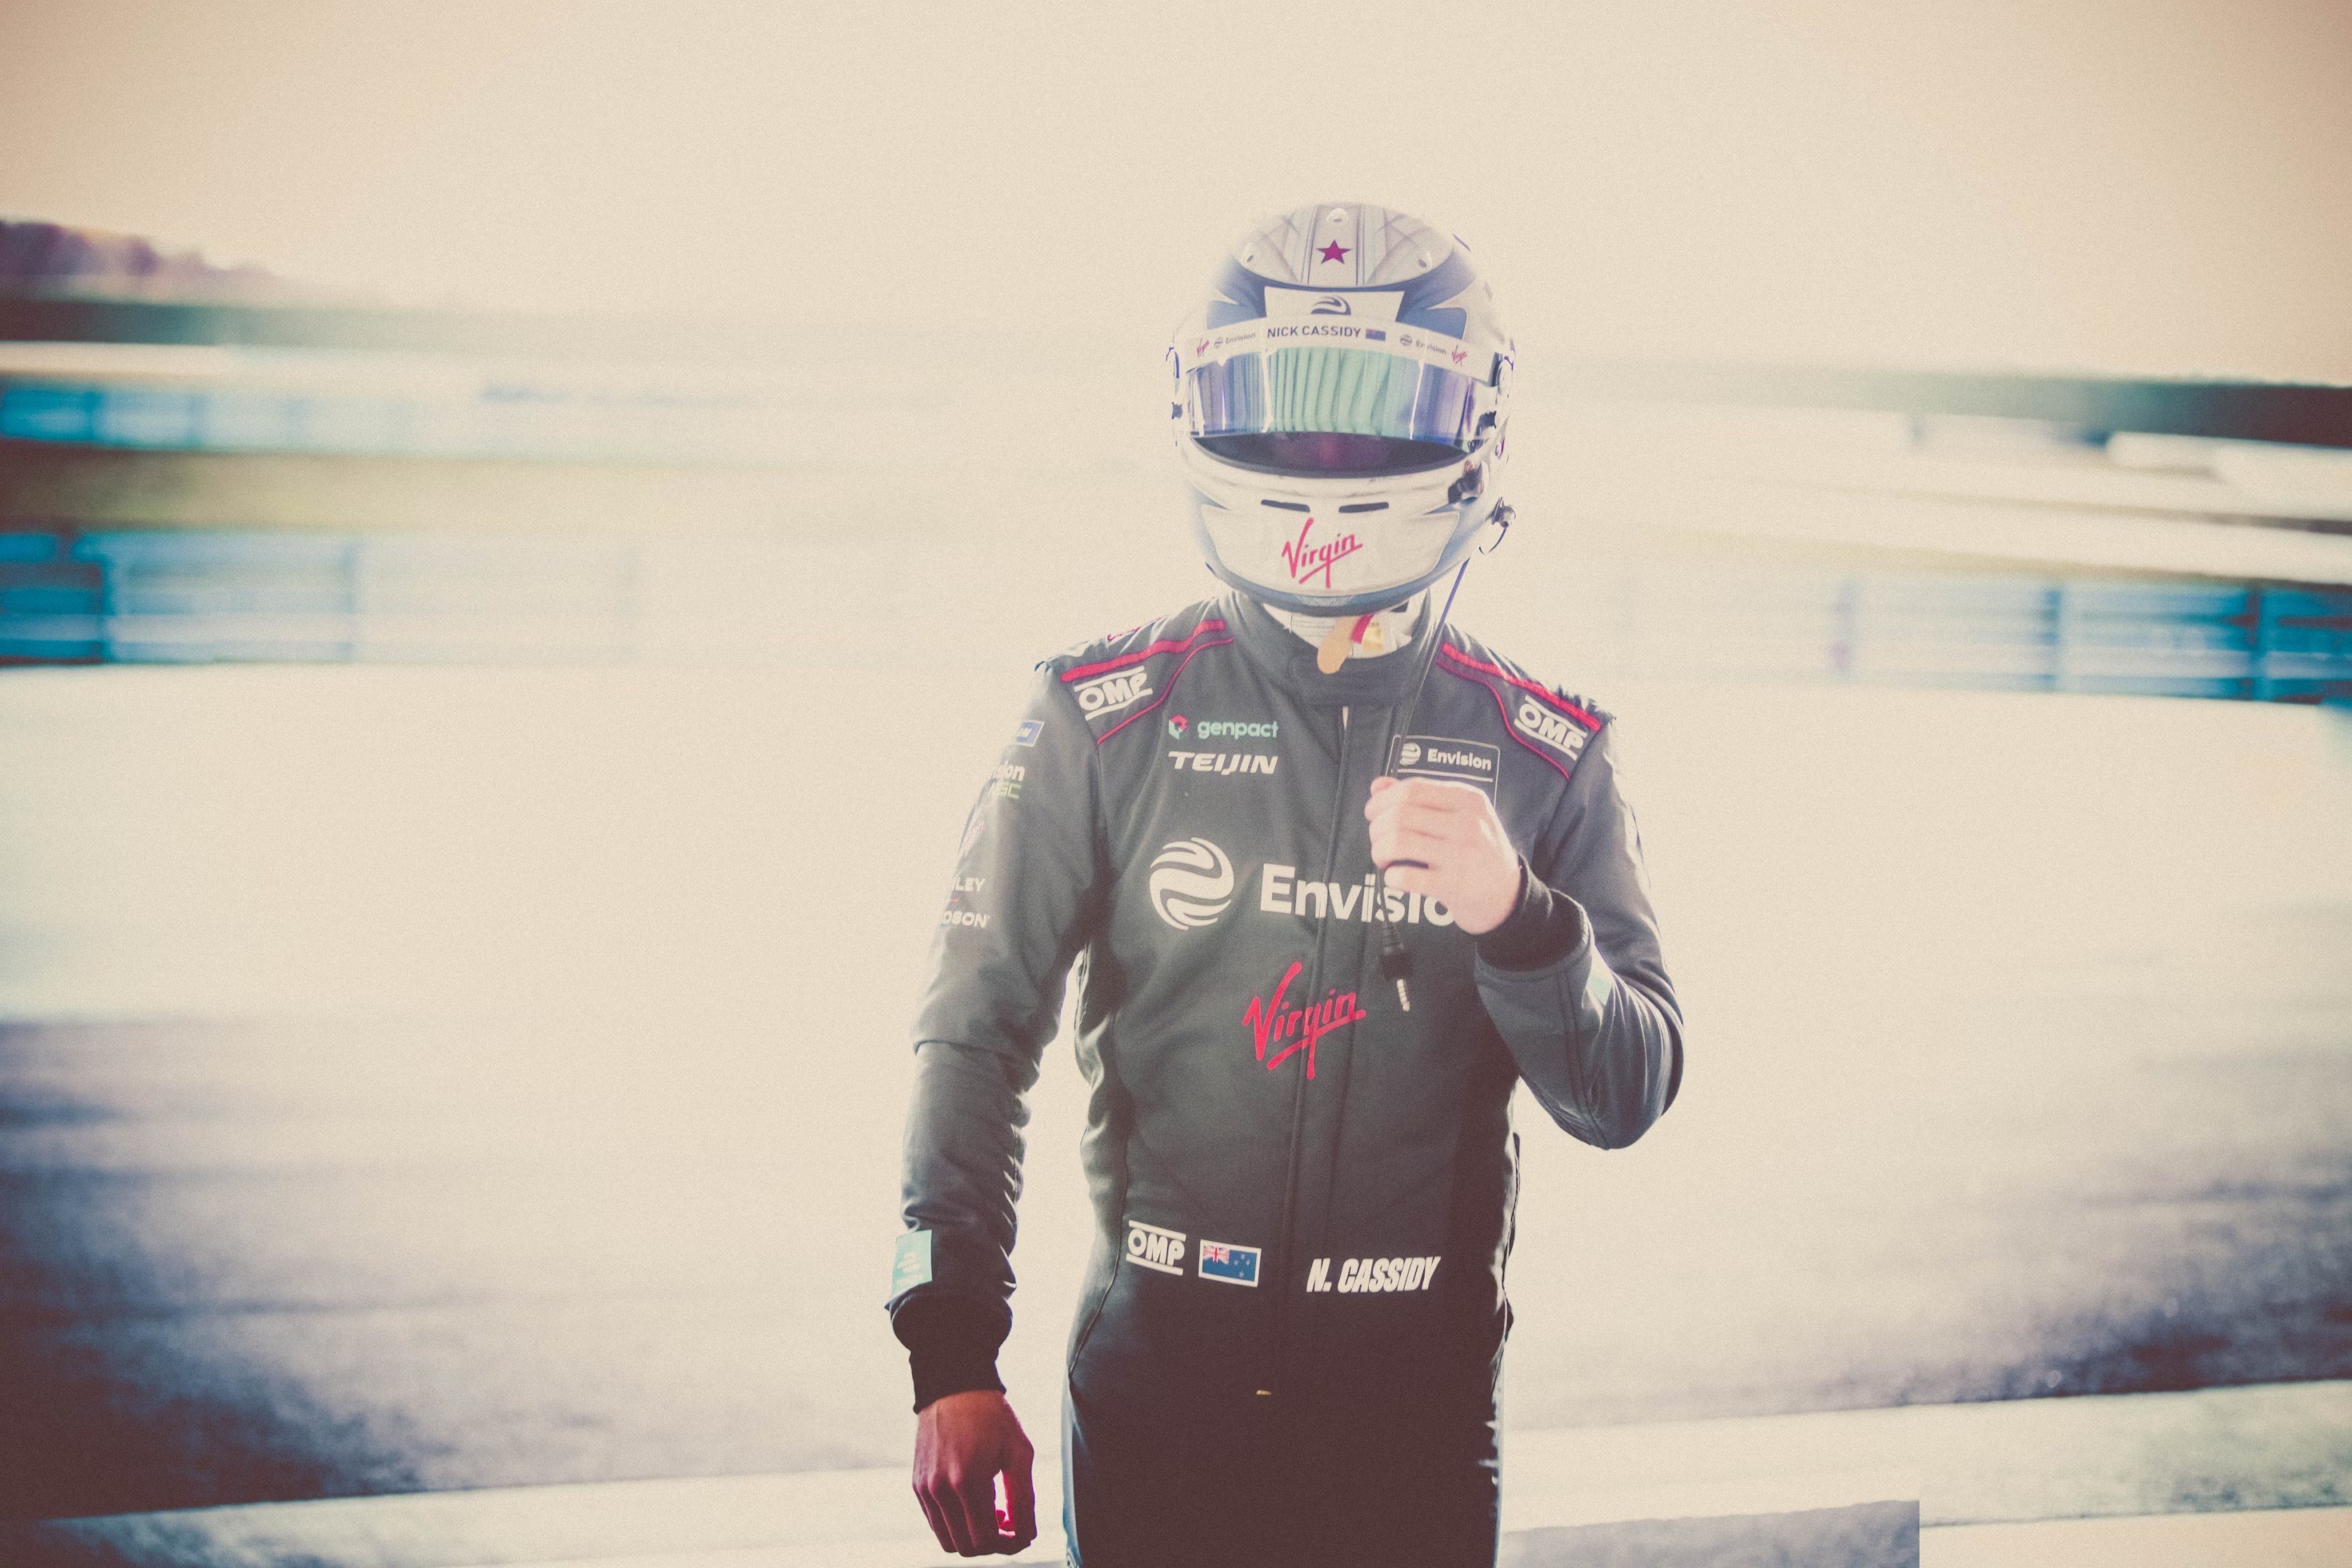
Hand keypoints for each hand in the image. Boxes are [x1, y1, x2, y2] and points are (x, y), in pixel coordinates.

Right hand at [912, 1389, 1036, 1556]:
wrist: (954, 1387)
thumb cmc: (992, 1417)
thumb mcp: (1019, 1452)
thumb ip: (1024, 1498)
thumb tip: (1026, 1536)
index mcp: (967, 1482)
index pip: (986, 1540)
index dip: (1009, 1544)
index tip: (1022, 1532)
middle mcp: (940, 1490)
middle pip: (966, 1547)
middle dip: (993, 1543)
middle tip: (1008, 1521)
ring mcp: (925, 1489)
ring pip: (948, 1540)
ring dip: (972, 1536)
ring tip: (990, 1511)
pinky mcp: (917, 1485)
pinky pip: (936, 1523)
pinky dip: (956, 1524)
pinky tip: (972, 1501)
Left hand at [1365, 776, 1522, 935]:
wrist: (1508, 895)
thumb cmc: (1477, 851)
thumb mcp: (1460, 815)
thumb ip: (1421, 797)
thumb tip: (1377, 785)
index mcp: (1468, 799)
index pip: (1412, 789)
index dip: (1382, 800)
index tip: (1373, 812)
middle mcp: (1468, 823)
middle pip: (1400, 815)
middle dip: (1377, 828)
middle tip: (1378, 840)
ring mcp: (1462, 855)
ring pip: (1398, 842)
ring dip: (1379, 851)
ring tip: (1384, 858)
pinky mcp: (1454, 886)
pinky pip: (1406, 876)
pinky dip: (1391, 877)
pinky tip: (1395, 878)